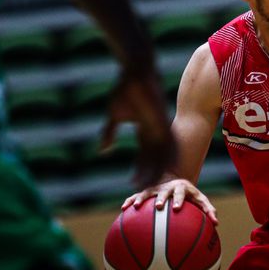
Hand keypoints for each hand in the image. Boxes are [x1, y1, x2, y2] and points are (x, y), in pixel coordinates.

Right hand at [101, 69, 176, 189]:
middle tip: (148, 195)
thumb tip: (103, 151)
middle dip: (152, 178)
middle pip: (156, 162)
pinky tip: (160, 175)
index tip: (135, 186)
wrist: (136, 74)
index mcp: (146, 132)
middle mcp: (156, 134)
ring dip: (157, 174)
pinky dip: (162, 162)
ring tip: (151, 190)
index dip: (141, 172)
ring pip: (162, 159)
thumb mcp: (114, 116)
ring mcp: (162, 130)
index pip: (144, 157)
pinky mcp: (164, 125)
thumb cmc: (124, 91)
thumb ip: (109, 133)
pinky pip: (165, 148)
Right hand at [122, 178, 218, 224]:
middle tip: (158, 207)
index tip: (177, 208)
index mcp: (181, 188)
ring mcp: (155, 189)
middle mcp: (167, 187)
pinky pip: (136, 196)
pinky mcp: (146, 192)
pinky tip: (123, 209)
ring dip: (141, 199)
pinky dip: (130, 201)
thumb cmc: (190, 195)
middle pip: (163, 191)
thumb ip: (208, 210)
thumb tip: (216, 223)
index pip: (181, 193)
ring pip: (147, 192)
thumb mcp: (200, 199)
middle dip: (161, 198)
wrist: (175, 179)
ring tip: (135, 207)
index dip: (179, 199)